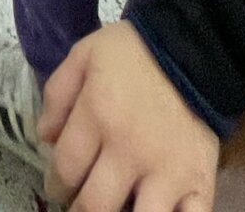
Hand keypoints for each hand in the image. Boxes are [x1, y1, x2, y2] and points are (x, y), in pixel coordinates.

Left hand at [40, 22, 220, 211]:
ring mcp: (168, 173)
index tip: (57, 186)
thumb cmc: (132, 52)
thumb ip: (57, 94)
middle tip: (81, 203)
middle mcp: (129, 151)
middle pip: (95, 205)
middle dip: (80, 210)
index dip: (55, 184)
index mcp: (98, 117)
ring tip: (116, 209)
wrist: (191, 47)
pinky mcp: (200, 183)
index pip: (65, 169)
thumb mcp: (83, 56)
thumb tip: (44, 136)